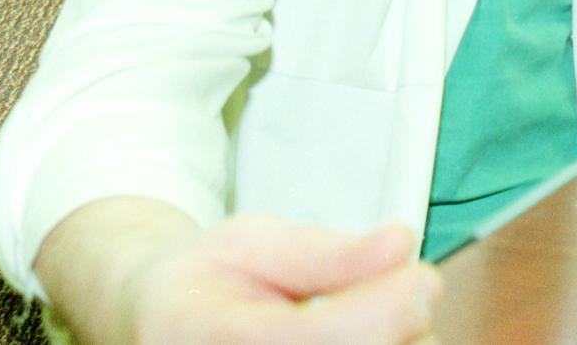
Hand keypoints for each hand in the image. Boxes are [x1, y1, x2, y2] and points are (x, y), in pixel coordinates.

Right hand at [121, 217, 440, 343]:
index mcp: (217, 338)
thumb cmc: (201, 285)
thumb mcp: (251, 241)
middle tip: (402, 290)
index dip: (390, 306)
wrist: (154, 325)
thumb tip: (398, 246)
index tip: (421, 275)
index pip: (328, 338)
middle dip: (403, 327)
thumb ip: (327, 252)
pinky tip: (364, 341)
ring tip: (365, 319)